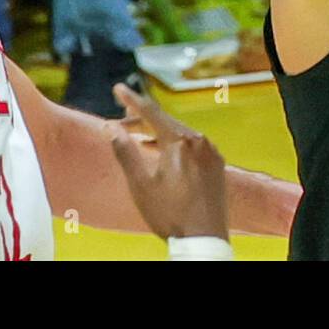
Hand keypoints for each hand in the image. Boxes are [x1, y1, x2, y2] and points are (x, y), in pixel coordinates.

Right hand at [109, 82, 228, 239]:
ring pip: (180, 133)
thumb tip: (112, 128)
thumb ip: (126, 153)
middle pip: (166, 122)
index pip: (151, 112)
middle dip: (141, 120)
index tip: (118, 88)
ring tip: (139, 139)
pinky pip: (193, 146)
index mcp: (179, 141)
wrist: (204, 240)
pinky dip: (175, 144)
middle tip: (120, 122)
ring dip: (158, 133)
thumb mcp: (141, 185)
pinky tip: (165, 154)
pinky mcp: (217, 165)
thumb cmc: (170, 213)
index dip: (132, 99)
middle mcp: (199, 140)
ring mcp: (211, 152)